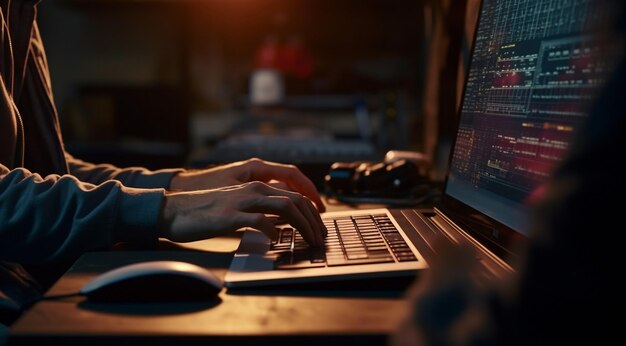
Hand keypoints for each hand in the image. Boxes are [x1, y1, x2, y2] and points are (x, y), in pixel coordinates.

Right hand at [159, 181, 326, 246]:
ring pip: (284, 207)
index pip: (295, 193)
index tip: (320, 225)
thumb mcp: (237, 205)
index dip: (312, 209)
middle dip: (314, 220)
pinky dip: (274, 231)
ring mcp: (242, 201)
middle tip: (321, 237)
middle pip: (296, 200)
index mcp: (256, 185)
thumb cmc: (205, 211)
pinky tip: (279, 241)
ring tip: (309, 240)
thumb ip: (258, 208)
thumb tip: (281, 223)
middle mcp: (253, 189)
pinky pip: (260, 221)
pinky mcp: (230, 216)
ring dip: (302, 225)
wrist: (173, 210)